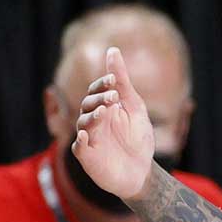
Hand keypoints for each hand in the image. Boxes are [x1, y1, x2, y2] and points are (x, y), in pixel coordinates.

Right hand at [71, 47, 155, 199]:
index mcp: (105, 107)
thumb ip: (123, 81)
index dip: (102, 84)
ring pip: (83, 123)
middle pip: (88, 105)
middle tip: (114, 96)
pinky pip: (79, 147)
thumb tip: (112, 50)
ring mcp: (89, 139)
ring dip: (92, 116)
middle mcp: (94, 121)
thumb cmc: (138, 138)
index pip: (96, 91)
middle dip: (99, 99)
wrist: (142, 172)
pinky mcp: (88, 157)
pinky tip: (84, 135)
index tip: (113, 80)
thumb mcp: (134, 107)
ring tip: (104, 111)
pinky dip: (80, 140)